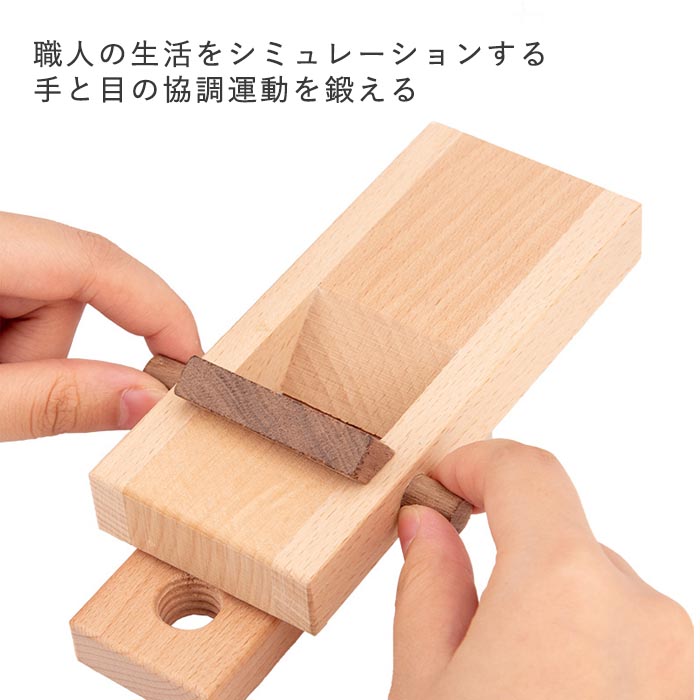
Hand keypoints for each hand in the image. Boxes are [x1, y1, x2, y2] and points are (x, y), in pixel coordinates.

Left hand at [0, 211, 201, 439]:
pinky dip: (16, 346)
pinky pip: (25, 304)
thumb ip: (51, 401)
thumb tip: (145, 398)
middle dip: (54, 352)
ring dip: (28, 356)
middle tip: (7, 400)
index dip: (158, 310)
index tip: (192, 362)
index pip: (95, 260)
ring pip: (47, 302)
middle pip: (70, 288)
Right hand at [391, 440, 691, 699]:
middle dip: (502, 544)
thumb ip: (428, 590)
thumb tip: (428, 528)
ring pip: (588, 585)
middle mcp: (634, 612)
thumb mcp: (422, 689)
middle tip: (449, 582)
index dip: (474, 463)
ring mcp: (670, 657)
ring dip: (538, 597)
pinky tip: (537, 688)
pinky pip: (620, 632)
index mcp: (561, 589)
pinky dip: (575, 636)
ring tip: (494, 666)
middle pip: (557, 532)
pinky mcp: (680, 690)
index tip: (442, 484)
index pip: (525, 471)